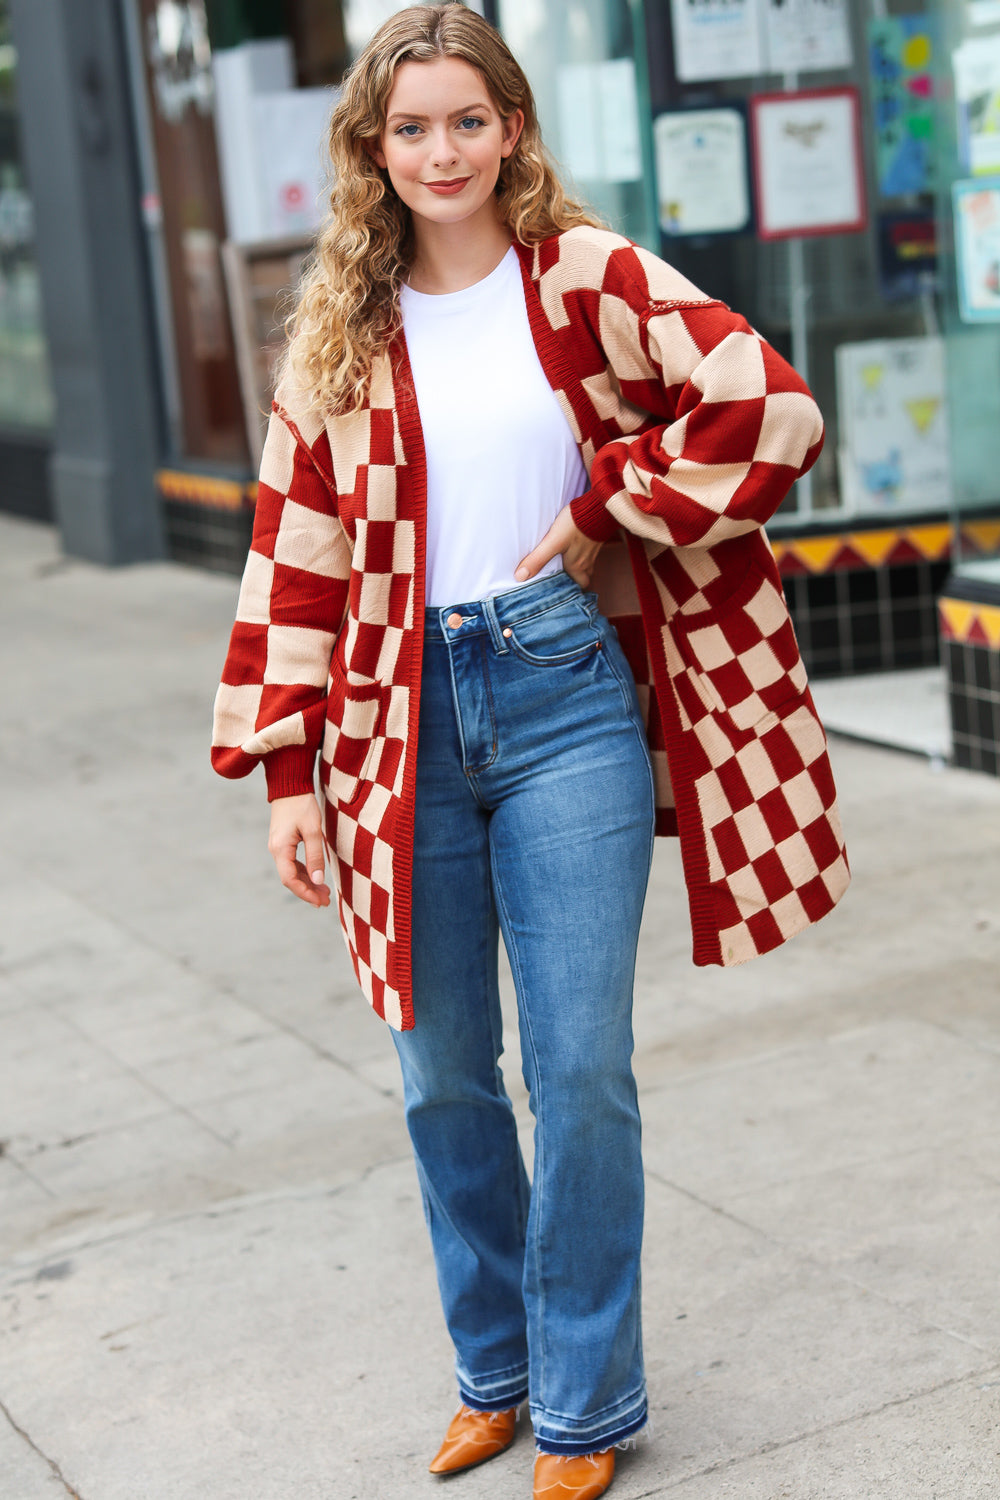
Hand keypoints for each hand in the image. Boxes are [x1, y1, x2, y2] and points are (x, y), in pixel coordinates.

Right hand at [267, 793, 330, 907]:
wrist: (290, 786)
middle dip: (308, 891)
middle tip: (326, 901)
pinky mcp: (283, 843)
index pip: (290, 879)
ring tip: (324, 892)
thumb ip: (315, 856)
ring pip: (291, 872)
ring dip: (307, 883)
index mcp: (280, 849)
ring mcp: (278, 847)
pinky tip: (316, 877)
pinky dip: (304, 872)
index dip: (305, 893)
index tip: (320, 901)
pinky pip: (292, 863)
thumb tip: (318, 880)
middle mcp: (276, 850)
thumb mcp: (313, 831)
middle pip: (290, 879)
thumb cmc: (302, 805)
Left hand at [515, 504, 601, 589]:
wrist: (598, 504)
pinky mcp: (594, 537)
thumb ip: (538, 559)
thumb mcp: (553, 542)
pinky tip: (572, 548)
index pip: (579, 587)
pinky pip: (588, 552)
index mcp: (578, 566)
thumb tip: (520, 577)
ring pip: (586, 565)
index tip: (562, 595)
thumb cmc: (576, 524)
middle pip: (583, 578)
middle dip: (574, 581)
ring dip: (577, 567)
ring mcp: (593, 549)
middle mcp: (587, 561)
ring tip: (564, 566)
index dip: (572, 592)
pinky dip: (581, 554)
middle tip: (562, 581)